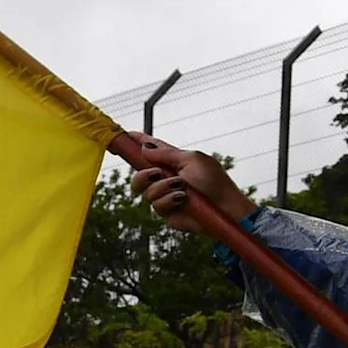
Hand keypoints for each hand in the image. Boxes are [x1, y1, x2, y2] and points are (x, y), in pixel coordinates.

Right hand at [124, 139, 250, 234]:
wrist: (223, 207)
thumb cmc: (213, 181)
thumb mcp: (191, 159)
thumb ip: (166, 154)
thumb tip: (144, 148)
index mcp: (173, 161)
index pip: (150, 149)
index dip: (137, 142)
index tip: (125, 136)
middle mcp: (165, 178)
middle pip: (138, 175)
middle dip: (143, 175)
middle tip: (156, 174)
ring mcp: (164, 195)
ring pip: (145, 191)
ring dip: (162, 188)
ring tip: (181, 188)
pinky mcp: (166, 212)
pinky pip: (155, 205)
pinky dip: (169, 199)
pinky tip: (183, 199)